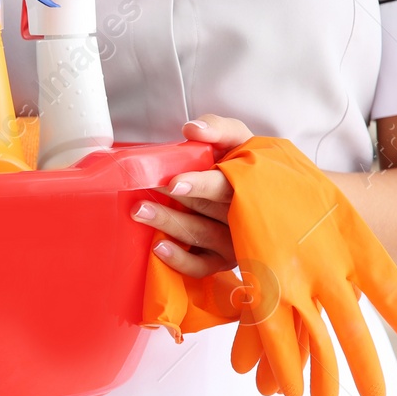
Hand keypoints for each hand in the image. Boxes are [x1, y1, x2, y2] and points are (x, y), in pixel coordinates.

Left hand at [132, 114, 255, 277]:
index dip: (201, 185)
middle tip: (144, 191)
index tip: (174, 183)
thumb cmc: (239, 163)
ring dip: (169, 223)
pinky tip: (158, 248)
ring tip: (140, 211)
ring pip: (200, 235)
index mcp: (248, 183)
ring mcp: (233, 240)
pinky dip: (180, 260)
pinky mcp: (221, 260)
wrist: (257, 193)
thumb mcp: (235, 138)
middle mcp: (244, 215)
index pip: (226, 187)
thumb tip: (192, 130)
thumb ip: (218, 128)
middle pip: (207, 209)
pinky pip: (201, 267)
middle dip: (175, 200)